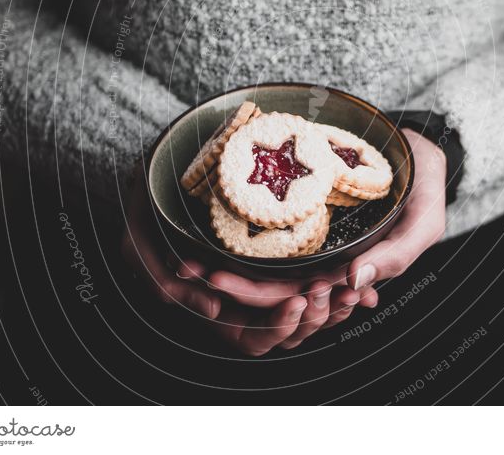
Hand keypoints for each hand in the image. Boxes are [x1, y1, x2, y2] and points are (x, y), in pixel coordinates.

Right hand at [122, 171, 353, 354]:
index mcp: (213, 305)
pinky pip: (314, 280)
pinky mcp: (279, 255)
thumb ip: (165, 283)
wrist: (168, 165)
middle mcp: (244, 299)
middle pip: (289, 330)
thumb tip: (215, 311)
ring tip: (358, 291)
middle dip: (318, 317)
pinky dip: (338, 284)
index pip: (252, 339)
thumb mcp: (140, 246)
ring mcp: (263, 278)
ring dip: (334, 305)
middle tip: (341, 294)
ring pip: (306, 310)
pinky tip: (363, 283)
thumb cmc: (146, 208)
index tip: (299, 300)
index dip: (277, 328)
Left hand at [203, 128, 447, 346]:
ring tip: (186, 254)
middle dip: (228, 283)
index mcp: (346, 276)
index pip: (298, 299)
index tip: (218, 281)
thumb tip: (354, 280)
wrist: (417, 149)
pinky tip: (208, 224)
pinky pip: (269, 226)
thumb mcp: (422, 224)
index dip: (258, 299)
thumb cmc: (424, 190)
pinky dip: (240, 229)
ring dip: (226, 262)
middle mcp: (323, 262)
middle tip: (188, 268)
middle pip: (269, 285)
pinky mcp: (302, 208)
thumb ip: (395, 256)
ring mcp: (310, 238)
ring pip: (262, 260)